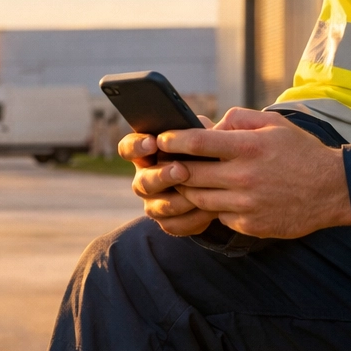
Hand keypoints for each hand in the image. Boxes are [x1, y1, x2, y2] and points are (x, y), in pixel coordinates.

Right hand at [120, 117, 217, 235]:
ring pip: (158, 207)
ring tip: (202, 191)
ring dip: (180, 199)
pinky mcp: (169, 222)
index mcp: (146, 154)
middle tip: (181, 170)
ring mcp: (154, 203)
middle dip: (162, 176)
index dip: (136, 146)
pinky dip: (194, 218)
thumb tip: (215, 125)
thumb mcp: (205, 135)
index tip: (152, 142)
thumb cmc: (207, 151)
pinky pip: (176, 224)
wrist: (221, 184)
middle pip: (142, 182)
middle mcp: (144, 179)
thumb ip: (201, 129)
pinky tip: (211, 209)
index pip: (128, 148)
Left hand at [155, 108, 350, 239]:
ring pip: (199, 198)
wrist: (333, 190)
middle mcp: (244, 177)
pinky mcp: (250, 225)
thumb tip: (210, 126)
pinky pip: (219, 216)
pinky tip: (219, 197)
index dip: (173, 141)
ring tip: (187, 180)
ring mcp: (246, 204)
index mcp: (248, 148)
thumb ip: (239, 120)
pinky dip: (214, 206)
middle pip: (190, 174)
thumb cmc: (302, 152)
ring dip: (189, 189)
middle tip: (166, 162)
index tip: (161, 140)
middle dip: (173, 167)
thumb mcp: (274, 124)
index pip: (197, 143)